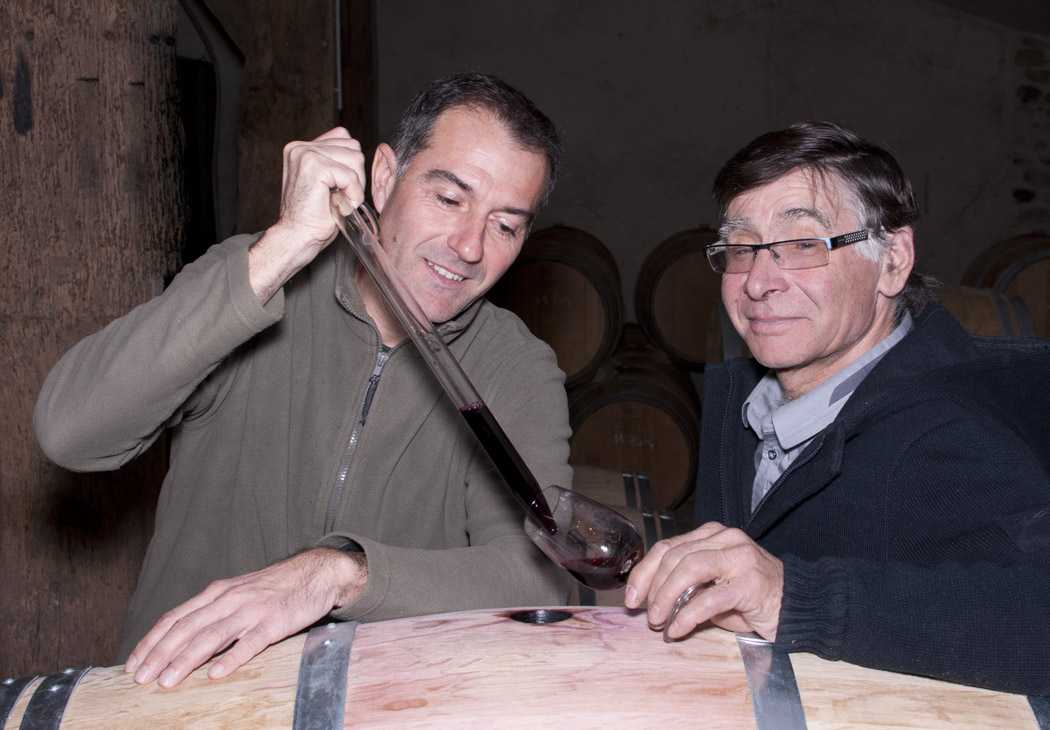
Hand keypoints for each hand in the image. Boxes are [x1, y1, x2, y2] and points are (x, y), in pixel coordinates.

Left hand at [123, 547, 366, 687]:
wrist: (315, 572)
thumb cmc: (274, 588)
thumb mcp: (238, 593)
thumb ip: (212, 612)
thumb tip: (182, 640)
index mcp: (217, 593)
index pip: (175, 617)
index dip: (151, 641)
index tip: (132, 664)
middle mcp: (229, 599)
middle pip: (187, 627)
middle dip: (160, 654)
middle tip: (140, 679)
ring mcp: (252, 610)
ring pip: (212, 636)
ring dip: (186, 659)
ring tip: (168, 681)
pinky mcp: (275, 621)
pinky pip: (250, 642)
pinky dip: (231, 658)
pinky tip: (216, 673)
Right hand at [249, 127, 366, 302]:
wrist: (298, 237)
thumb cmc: (314, 216)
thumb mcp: (327, 183)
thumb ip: (337, 162)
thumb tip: (358, 154)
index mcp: (302, 148)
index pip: (344, 137)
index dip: (351, 164)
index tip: (340, 186)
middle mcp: (300, 147)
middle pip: (353, 146)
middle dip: (356, 174)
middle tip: (341, 196)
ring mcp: (306, 155)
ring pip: (355, 158)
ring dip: (355, 184)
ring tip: (340, 200)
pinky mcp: (314, 168)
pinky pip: (350, 175)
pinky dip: (353, 193)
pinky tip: (341, 205)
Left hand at [624, 522, 782, 640]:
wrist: (796, 605)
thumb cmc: (751, 597)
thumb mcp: (712, 586)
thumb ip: (685, 584)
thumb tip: (648, 599)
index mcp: (712, 535)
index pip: (667, 546)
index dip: (644, 572)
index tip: (631, 596)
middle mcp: (726, 539)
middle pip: (674, 555)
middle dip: (653, 587)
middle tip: (647, 614)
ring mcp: (740, 558)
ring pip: (689, 568)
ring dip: (667, 596)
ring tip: (658, 620)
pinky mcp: (750, 583)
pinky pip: (710, 597)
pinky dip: (688, 614)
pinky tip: (678, 628)